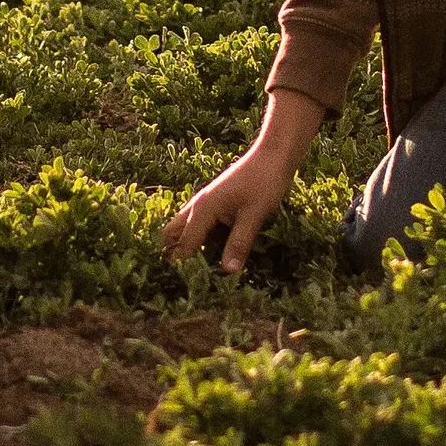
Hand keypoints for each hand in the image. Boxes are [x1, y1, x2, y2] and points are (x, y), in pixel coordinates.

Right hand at [165, 149, 294, 275]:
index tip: (182, 290)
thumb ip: (239, 243)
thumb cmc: (264, 182)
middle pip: (172, 234)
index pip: (184, 246)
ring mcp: (205, 203)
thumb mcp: (254, 215)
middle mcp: (198, 206)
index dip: (182, 268)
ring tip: (192, 270)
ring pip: (183, 228)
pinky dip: (196, 238)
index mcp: (203, 210)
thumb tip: (228, 272)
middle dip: (173, 255)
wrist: (273, 155)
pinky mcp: (215, 203)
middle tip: (182, 280)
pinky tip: (209, 251)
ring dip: (184, 246)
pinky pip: (197, 224)